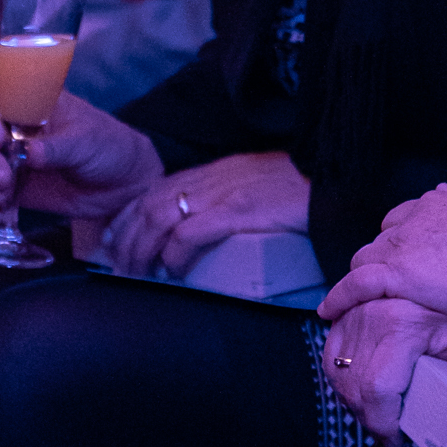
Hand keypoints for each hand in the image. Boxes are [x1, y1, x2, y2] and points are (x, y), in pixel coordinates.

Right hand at [0, 82, 159, 221]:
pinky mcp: (10, 184)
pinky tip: (3, 212)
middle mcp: (14, 126)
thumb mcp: (88, 142)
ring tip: (4, 196)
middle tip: (5, 177)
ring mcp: (9, 155)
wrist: (122, 186)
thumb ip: (58, 148)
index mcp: (32, 103)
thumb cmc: (109, 148)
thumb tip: (28, 153)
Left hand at [98, 151, 310, 278]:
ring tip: (139, 274)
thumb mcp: (251, 186)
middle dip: (127, 239)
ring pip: (161, 218)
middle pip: (149, 205)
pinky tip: (171, 271)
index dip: (126, 217)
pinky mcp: (240, 211)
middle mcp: (211, 179)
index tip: (112, 241)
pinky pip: (192, 233)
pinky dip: (174, 254)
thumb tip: (200, 230)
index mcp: (211, 172)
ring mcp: (224, 193)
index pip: (152, 191)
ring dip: (143, 250)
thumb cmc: (297, 189)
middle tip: (119, 268)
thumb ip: (225, 199)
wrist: (335, 177)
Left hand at [320, 185, 446, 324]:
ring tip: (356, 300)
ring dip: (363, 277)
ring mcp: (402, 245)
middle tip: (387, 283)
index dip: (402, 240)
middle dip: (381, 259)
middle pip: (382, 240)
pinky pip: (355, 284)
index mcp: (437, 204)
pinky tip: (329, 310)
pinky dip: (339, 296)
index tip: (406, 256)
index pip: (404, 219)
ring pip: (365, 260)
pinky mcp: (396, 273)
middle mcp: (414, 219)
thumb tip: (446, 190)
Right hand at [321, 298, 446, 441]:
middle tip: (390, 431)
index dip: (382, 421)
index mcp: (399, 324)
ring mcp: (353, 315)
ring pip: (338, 376)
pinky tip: (360, 390)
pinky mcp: (344, 315)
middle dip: (370, 419)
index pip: (377, 388)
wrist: (445, 274)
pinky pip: (330, 358)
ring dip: (354, 401)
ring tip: (379, 413)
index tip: (395, 437)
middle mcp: (370, 317)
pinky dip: (341, 379)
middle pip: (355, 388)